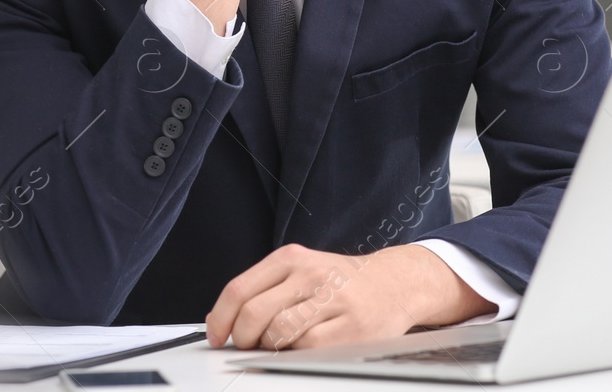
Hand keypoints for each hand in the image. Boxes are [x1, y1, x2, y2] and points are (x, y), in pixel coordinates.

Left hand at [205, 243, 495, 350]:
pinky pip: (306, 348)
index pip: (239, 289)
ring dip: (269, 347)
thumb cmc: (341, 281)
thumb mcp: (300, 271)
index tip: (216, 336)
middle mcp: (310, 274)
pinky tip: (302, 347)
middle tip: (247, 345)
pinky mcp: (349, 328)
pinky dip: (296, 354)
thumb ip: (261, 290)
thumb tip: (219, 321)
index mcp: (291, 258)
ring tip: (278, 344)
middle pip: (253, 314)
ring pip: (278, 333)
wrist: (395, 283)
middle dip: (242, 338)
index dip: (220, 319)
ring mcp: (331, 300)